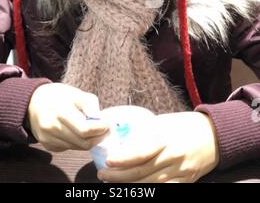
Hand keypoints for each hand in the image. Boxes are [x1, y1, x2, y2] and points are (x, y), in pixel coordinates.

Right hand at [27, 83, 109, 151]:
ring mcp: (48, 139)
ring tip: (94, 130)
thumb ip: (90, 105)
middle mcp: (52, 128)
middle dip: (98, 137)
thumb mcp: (76, 93)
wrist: (33, 102)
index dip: (100, 129)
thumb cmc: (58, 95)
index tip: (108, 124)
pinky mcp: (48, 146)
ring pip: (78, 148)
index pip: (85, 129)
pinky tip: (78, 132)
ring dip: (89, 141)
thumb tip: (101, 120)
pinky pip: (69, 148)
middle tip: (105, 130)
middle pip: (83, 142)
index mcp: (60, 112)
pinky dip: (78, 143)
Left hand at [97, 112, 219, 182]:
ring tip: (113, 183)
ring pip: (151, 185)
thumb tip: (121, 140)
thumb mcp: (162, 122)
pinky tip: (135, 191)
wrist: (214, 135)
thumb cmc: (183, 124)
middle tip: (103, 174)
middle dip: (119, 176)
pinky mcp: (186, 182)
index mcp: (166, 138)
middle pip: (142, 172)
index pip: (141, 152)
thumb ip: (143, 132)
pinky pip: (165, 191)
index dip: (123, 159)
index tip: (108, 159)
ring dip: (130, 187)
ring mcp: (180, 172)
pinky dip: (149, 193)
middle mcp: (172, 157)